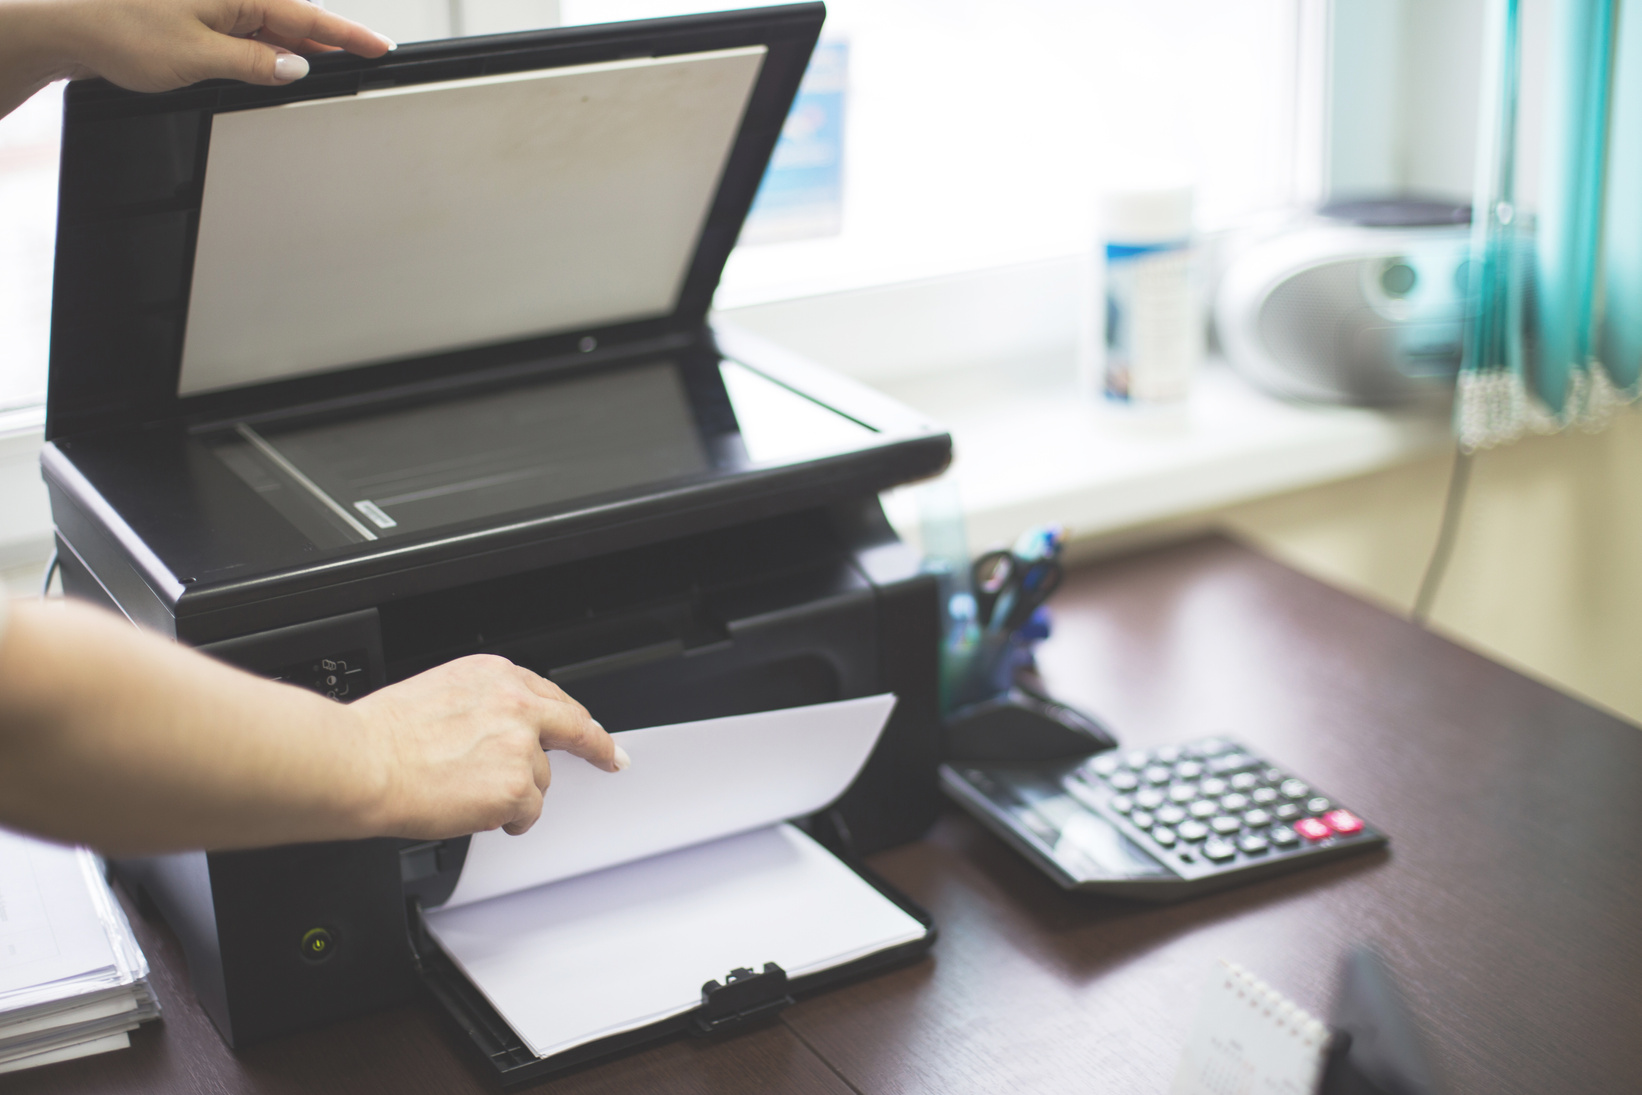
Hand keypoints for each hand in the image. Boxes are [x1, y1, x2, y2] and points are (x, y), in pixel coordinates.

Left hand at [4, 0, 392, 95]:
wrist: (68, 28)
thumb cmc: (121, 31)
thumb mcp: (200, 55)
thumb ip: (255, 63)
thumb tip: (294, 67)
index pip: (307, 16)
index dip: (348, 34)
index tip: (380, 47)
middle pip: (292, 19)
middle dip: (329, 40)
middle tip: (365, 59)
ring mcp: (210, 7)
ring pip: (268, 29)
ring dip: (295, 50)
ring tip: (328, 69)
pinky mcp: (194, 20)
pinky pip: (244, 35)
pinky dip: (265, 53)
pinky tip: (274, 68)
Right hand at [348, 655, 630, 838]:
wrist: (363, 763)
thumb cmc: (383, 736)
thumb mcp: (440, 694)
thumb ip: (481, 707)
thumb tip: (495, 731)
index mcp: (494, 675)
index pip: (548, 695)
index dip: (570, 716)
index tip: (588, 727)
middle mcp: (516, 703)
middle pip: (573, 727)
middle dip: (597, 746)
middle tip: (610, 759)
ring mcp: (522, 745)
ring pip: (539, 780)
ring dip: (514, 793)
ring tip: (468, 794)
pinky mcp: (519, 785)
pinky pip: (528, 812)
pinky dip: (509, 820)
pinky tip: (479, 813)